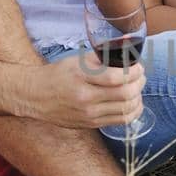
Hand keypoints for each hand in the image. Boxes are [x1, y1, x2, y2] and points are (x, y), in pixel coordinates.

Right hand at [30, 50, 145, 128]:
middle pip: (126, 94)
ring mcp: (89, 114)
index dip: (135, 72)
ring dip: (138, 97)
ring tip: (136, 89)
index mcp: (82, 77)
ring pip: (126, 109)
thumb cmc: (57, 75)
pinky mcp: (91, 124)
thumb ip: (102, 58)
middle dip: (139, 84)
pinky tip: (132, 103)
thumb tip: (127, 50)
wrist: (35, 96)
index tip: (139, 67)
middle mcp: (86, 97)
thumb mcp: (77, 60)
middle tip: (140, 77)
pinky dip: (132, 111)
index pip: (118, 77)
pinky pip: (121, 121)